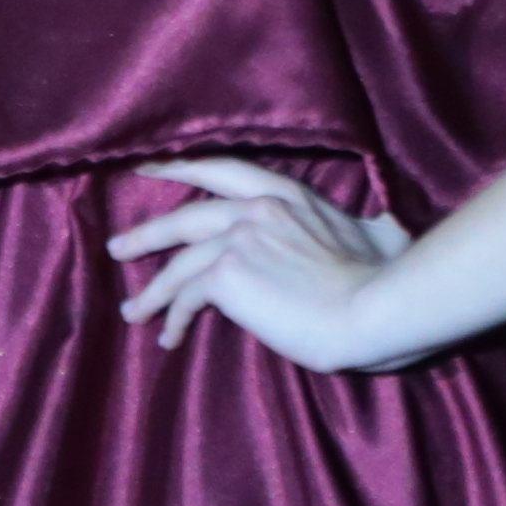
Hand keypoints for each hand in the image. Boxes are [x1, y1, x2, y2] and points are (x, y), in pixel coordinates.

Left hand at [103, 155, 417, 372]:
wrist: (372, 309)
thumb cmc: (384, 279)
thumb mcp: (380, 236)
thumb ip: (371, 227)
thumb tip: (387, 228)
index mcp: (288, 194)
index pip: (223, 170)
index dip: (182, 167)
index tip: (149, 166)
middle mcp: (256, 208)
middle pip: (184, 217)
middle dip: (146, 235)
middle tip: (118, 247)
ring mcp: (238, 238)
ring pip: (177, 263)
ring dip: (152, 292)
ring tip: (134, 312)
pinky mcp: (226, 275)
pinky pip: (185, 298)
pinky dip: (173, 320)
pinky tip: (170, 339)